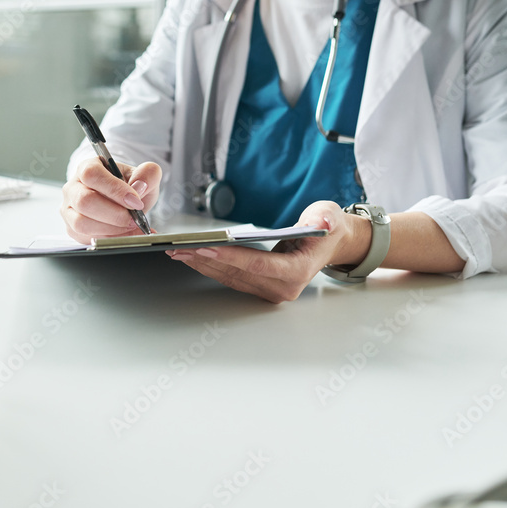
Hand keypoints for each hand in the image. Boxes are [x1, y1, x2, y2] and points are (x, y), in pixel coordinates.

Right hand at [61, 158, 161, 243]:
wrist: (123, 203)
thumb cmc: (129, 187)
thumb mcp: (144, 177)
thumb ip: (147, 174)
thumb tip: (139, 187)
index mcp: (87, 167)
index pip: (92, 175)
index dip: (114, 190)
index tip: (135, 202)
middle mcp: (73, 187)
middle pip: (84, 201)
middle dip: (114, 214)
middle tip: (134, 218)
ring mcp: (69, 209)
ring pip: (82, 223)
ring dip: (111, 229)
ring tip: (130, 227)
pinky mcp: (72, 228)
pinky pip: (86, 237)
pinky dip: (109, 239)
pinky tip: (124, 234)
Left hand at [165, 201, 369, 302]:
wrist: (328, 244)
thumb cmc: (326, 229)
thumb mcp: (329, 216)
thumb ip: (324, 219)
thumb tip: (322, 222)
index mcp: (298, 271)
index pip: (258, 265)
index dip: (231, 256)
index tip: (206, 247)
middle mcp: (282, 288)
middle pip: (237, 273)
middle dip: (206, 259)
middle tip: (179, 247)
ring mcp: (270, 291)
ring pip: (229, 278)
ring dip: (202, 265)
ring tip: (177, 251)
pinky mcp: (259, 289)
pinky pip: (230, 278)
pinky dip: (210, 267)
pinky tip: (192, 256)